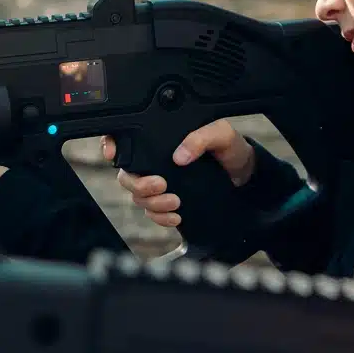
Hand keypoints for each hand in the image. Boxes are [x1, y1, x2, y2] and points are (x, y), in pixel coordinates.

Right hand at [101, 121, 255, 228]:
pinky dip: (161, 218)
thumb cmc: (229, 147)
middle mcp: (155, 160)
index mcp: (161, 138)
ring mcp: (160, 182)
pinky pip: (152, 213)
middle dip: (139, 184)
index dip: (111, 145)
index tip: (113, 154)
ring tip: (176, 202)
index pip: (126, 138)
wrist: (242, 173)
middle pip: (126, 175)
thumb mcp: (220, 134)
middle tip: (161, 185)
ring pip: (138, 197)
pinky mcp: (168, 201)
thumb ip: (201, 138)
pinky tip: (176, 216)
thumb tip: (179, 156)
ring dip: (152, 203)